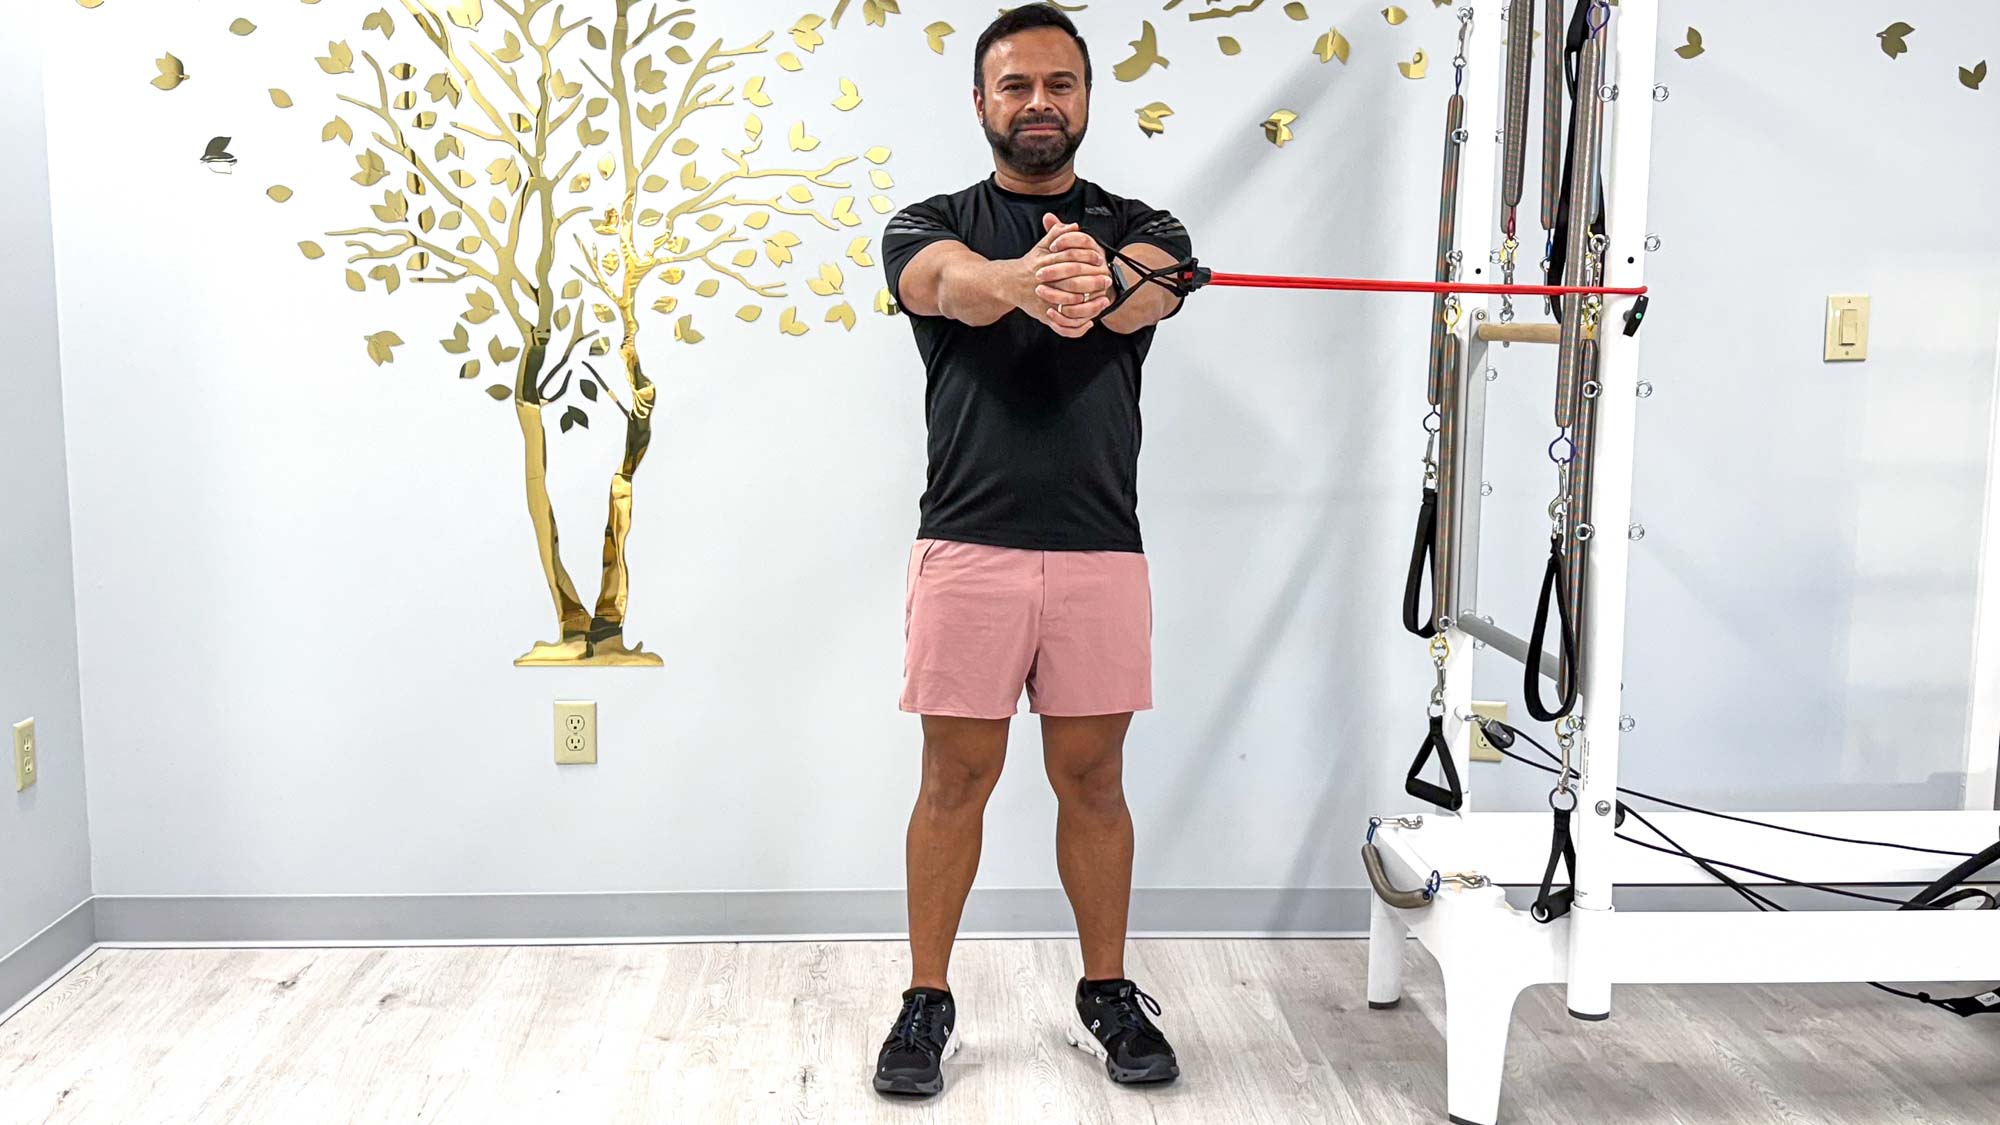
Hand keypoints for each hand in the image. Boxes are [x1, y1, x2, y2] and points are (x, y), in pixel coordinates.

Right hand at [1020, 213, 1111, 337]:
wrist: (1009, 283)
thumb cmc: (1030, 264)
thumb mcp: (1041, 247)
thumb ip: (1056, 234)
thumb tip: (1073, 225)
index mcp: (1045, 265)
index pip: (1070, 261)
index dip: (1087, 260)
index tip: (1101, 260)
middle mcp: (1044, 284)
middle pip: (1072, 284)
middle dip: (1092, 282)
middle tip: (1107, 280)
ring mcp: (1044, 302)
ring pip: (1069, 306)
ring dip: (1089, 305)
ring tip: (1103, 300)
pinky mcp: (1044, 316)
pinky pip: (1062, 326)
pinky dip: (1077, 327)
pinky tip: (1089, 322)